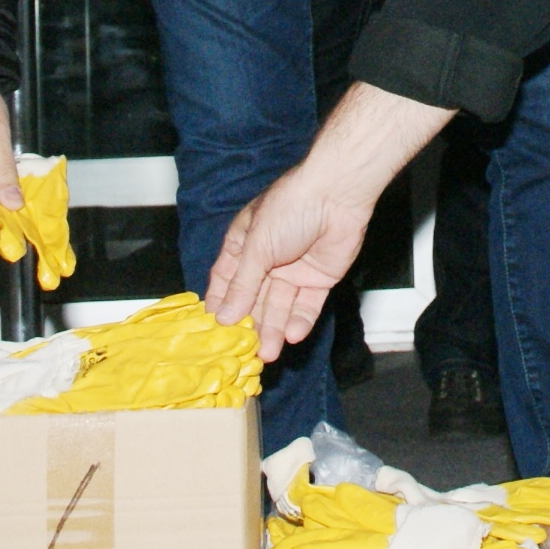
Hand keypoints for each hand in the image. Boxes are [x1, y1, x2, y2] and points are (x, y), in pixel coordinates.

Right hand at [206, 82, 453, 360]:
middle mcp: (268, 259)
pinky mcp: (320, 278)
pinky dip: (300, 320)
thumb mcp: (256, 247)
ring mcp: (294, 270)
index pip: (226, 281)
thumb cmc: (290, 208)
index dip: (220, 305)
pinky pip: (307, 304)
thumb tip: (224, 316)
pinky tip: (293, 335)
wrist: (337, 194)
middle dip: (249, 325)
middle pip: (254, 299)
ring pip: (280, 306)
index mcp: (245, 244)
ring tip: (267, 354)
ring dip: (273, 330)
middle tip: (243, 353)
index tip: (212, 333)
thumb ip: (242, 284)